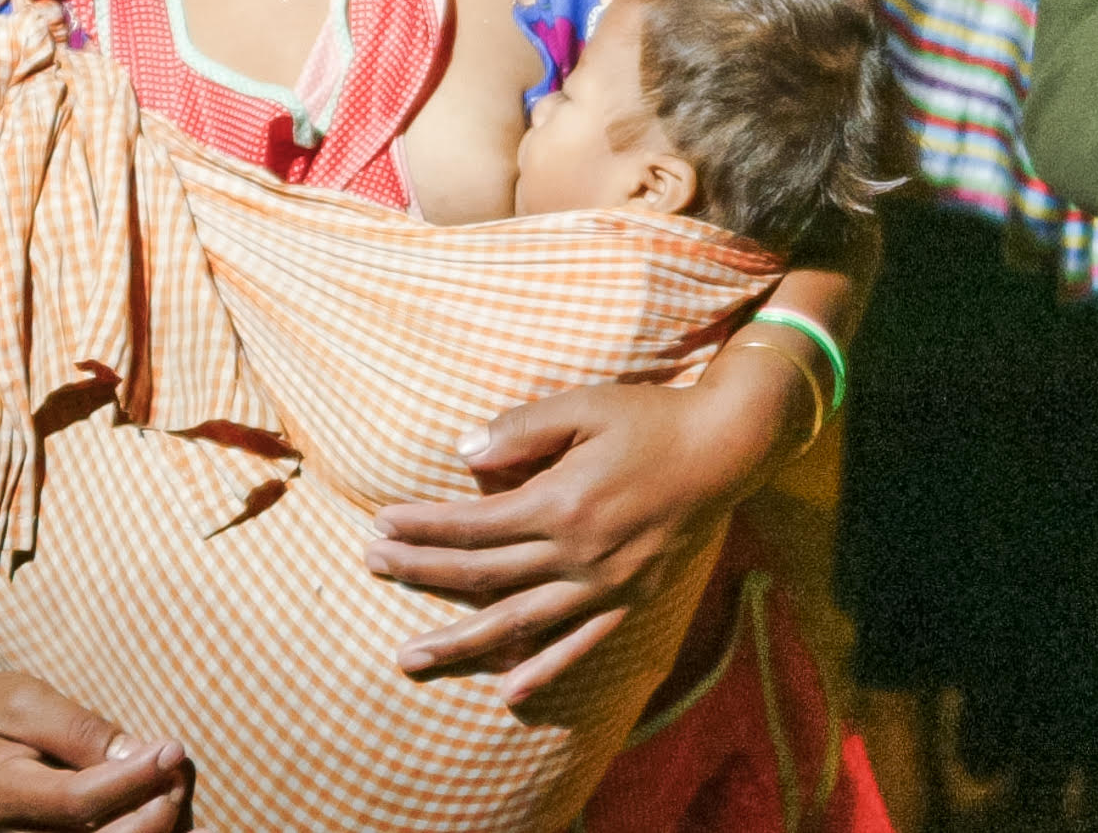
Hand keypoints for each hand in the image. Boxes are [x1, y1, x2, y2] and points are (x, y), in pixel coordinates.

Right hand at [0, 667, 189, 832]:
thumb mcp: (24, 699)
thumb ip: (78, 729)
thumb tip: (136, 754)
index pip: (78, 803)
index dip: (132, 780)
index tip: (174, 749)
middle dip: (150, 811)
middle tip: (178, 768)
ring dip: (146, 826)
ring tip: (173, 784)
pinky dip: (130, 830)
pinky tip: (164, 811)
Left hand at [368, 376, 768, 701]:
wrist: (725, 448)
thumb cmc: (651, 418)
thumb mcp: (585, 405)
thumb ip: (522, 428)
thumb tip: (463, 454)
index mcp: (561, 502)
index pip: (471, 525)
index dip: (421, 528)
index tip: (380, 526)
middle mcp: (577, 552)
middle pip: (481, 574)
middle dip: (420, 572)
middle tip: (372, 568)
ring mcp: (604, 583)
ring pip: (517, 622)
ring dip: (458, 642)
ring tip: (409, 657)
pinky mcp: (630, 598)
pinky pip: (580, 644)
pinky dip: (544, 669)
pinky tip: (508, 692)